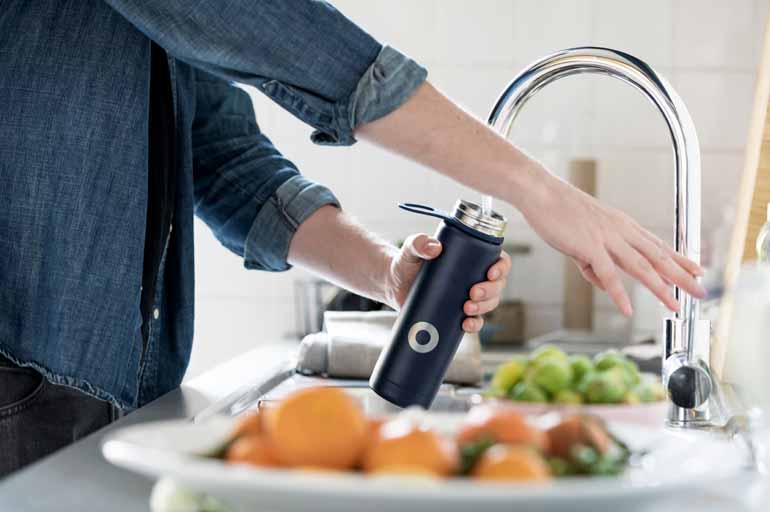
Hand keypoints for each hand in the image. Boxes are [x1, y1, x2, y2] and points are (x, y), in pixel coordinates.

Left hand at [384, 234, 511, 332]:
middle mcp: (475, 277)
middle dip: (490, 291)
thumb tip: (434, 247)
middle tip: (472, 293)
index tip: (491, 273)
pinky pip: (475, 321)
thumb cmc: (407, 262)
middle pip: (497, 285)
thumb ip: (419, 243)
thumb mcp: (411, 249)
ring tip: (467, 309)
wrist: (394, 284)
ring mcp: (468, 297)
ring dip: (484, 308)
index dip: (501, 267)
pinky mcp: (458, 313)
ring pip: (489, 304)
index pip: (499, 260)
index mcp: (472, 257)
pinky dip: (474, 325)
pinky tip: (466, 325)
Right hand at [515, 166, 705, 315]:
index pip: (657, 244)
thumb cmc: (558, 211)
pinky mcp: (589, 246)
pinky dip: (618, 293)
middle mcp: (621, 231)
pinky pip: (608, 274)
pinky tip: (628, 308)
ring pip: (640, 267)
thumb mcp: (582, 237)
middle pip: (658, 256)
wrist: (541, 192)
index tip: (697, 269)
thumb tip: (603, 284)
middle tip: (701, 291)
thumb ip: (594, 263)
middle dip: (682, 276)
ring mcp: (607, 238)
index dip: (679, 258)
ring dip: (660, 288)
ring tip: (674, 305)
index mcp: (622, 226)